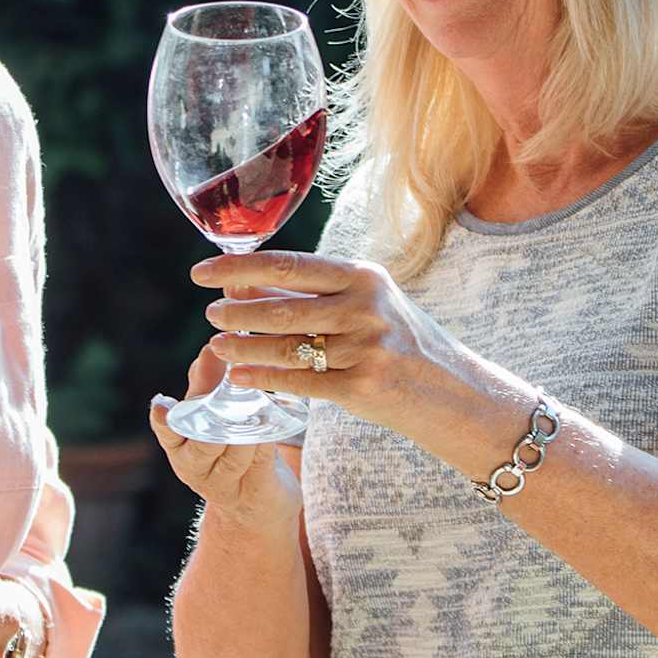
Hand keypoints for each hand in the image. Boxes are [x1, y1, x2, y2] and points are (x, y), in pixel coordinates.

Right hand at [149, 348, 298, 531]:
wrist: (255, 504)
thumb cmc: (230, 445)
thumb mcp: (213, 413)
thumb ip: (209, 381)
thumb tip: (211, 345)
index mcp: (177, 442)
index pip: (167, 428)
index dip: (163, 418)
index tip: (162, 404)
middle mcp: (192, 465)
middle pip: (201, 440)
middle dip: (215, 414)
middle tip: (229, 389)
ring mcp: (221, 482)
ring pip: (233, 450)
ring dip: (246, 427)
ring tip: (256, 407)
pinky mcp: (251, 491)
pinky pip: (259, 462)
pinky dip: (265, 442)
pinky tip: (270, 428)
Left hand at [191, 250, 463, 432]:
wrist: (453, 392)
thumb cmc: (400, 342)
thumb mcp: (366, 305)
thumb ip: (311, 294)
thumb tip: (243, 283)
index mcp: (364, 276)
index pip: (290, 265)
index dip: (241, 268)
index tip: (205, 271)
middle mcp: (365, 307)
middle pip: (283, 307)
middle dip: (238, 310)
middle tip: (211, 312)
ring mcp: (365, 348)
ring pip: (286, 346)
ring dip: (243, 346)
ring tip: (217, 345)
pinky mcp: (361, 387)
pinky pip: (299, 381)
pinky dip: (263, 378)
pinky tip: (240, 377)